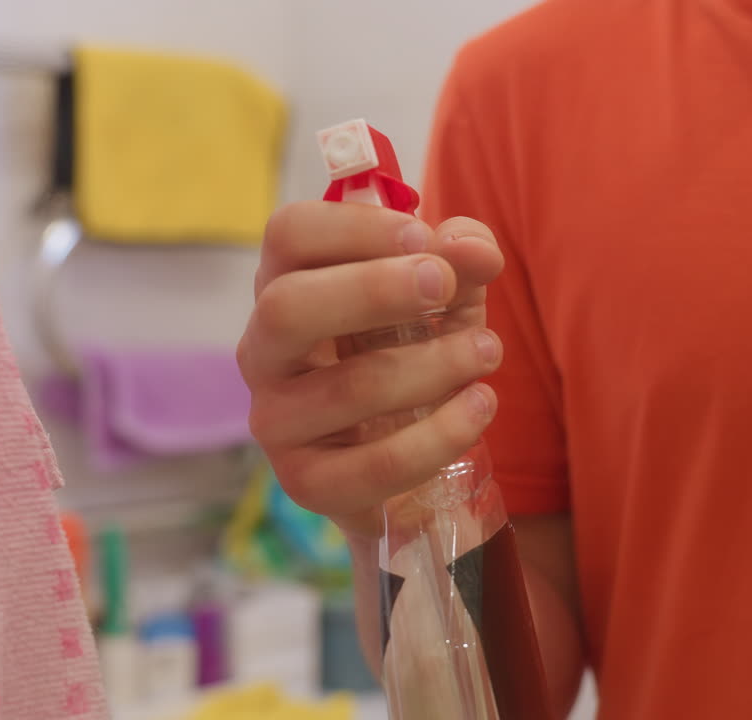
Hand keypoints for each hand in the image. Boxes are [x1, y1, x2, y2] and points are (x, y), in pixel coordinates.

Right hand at [237, 200, 504, 538]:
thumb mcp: (444, 295)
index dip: (355, 228)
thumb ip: (461, 259)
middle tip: (444, 285)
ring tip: (487, 352)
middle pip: (287, 307)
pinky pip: (373, 464)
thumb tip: (474, 251)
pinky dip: (439, 436)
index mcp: (284, 284)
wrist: (406, 458)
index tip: (423, 238)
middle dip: (374, 290)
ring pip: (346, 387)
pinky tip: (479, 407)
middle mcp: (264, 350)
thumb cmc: (411, 352)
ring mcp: (276, 419)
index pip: (288, 235)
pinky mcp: (305, 482)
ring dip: (433, 364)